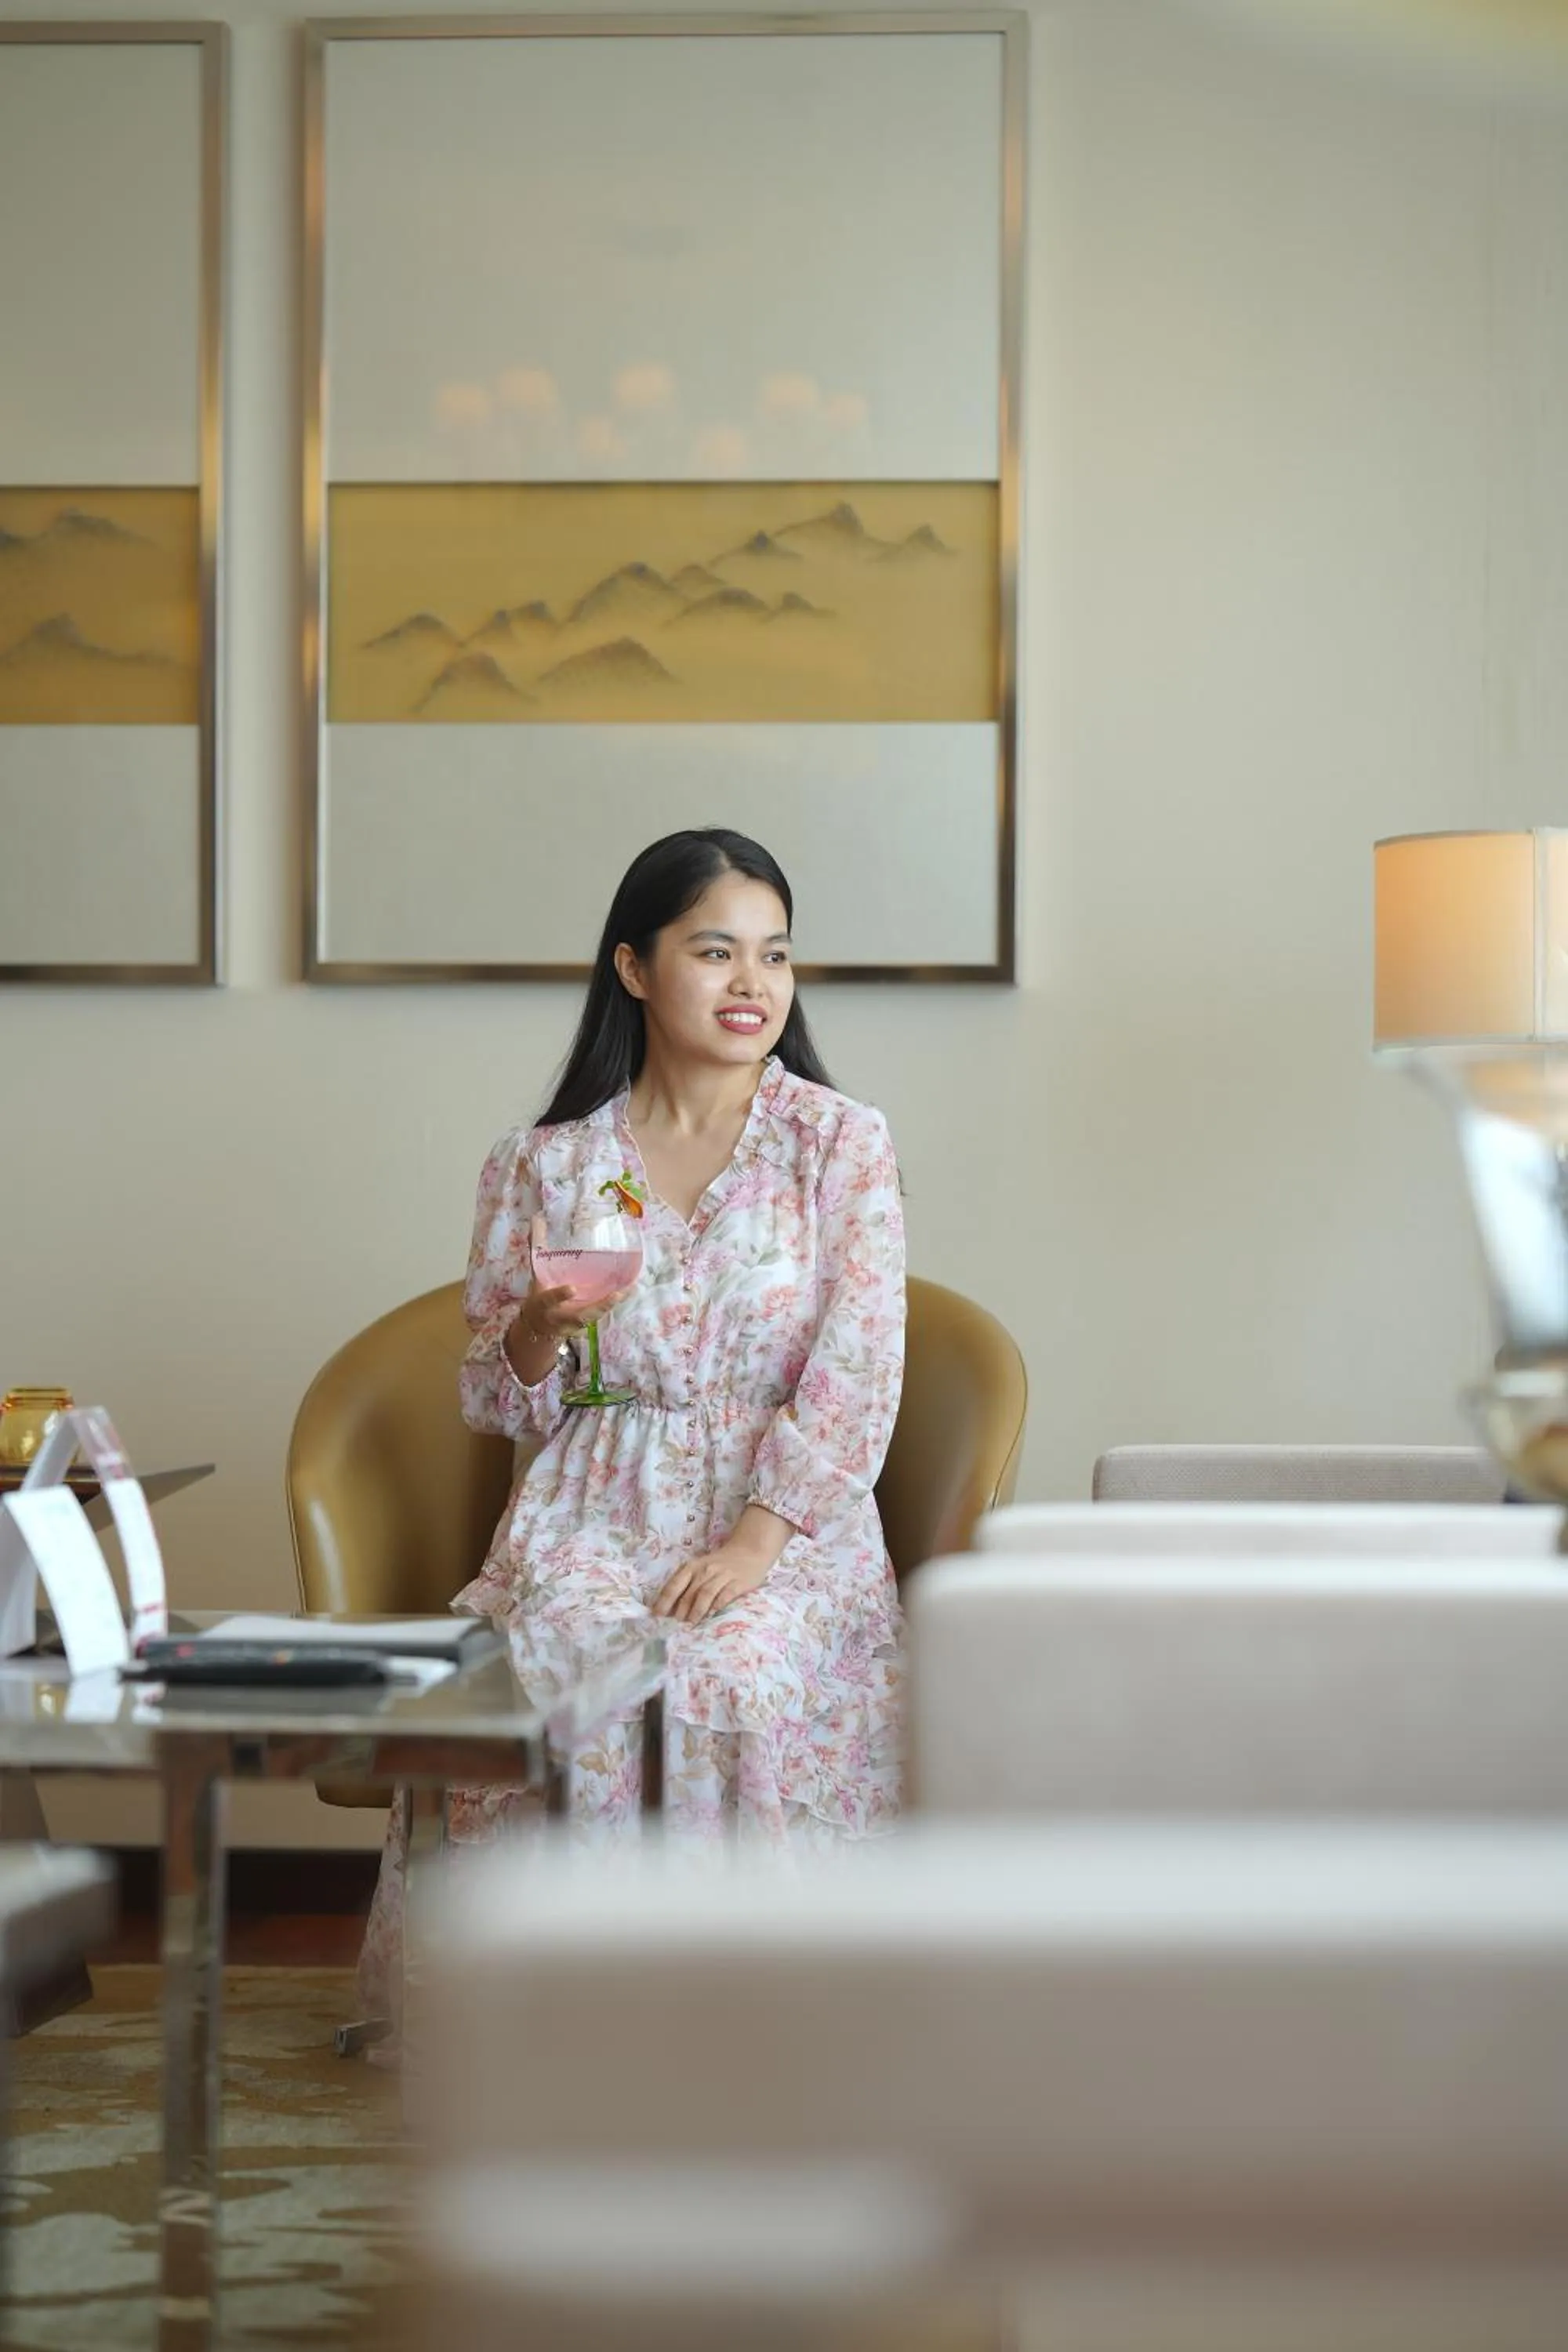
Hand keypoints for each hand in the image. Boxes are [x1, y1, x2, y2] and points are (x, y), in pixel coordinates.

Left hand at [652, 1538, 772, 1624]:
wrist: (749, 1551)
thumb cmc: (719, 1563)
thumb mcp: (699, 1568)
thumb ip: (686, 1584)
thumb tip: (669, 1608)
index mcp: (692, 1567)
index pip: (674, 1585)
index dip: (664, 1601)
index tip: (656, 1615)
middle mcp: (705, 1570)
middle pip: (689, 1592)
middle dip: (680, 1609)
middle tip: (674, 1625)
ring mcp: (722, 1575)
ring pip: (705, 1593)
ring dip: (696, 1610)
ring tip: (690, 1624)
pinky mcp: (738, 1582)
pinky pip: (725, 1595)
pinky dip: (717, 1605)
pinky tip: (711, 1615)